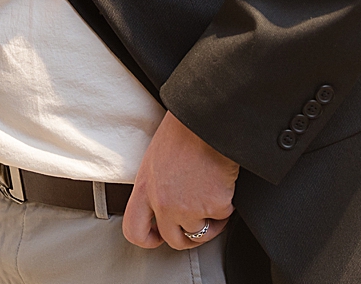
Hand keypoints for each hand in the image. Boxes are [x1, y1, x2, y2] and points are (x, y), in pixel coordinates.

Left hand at [123, 111, 238, 249]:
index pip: (134, 229)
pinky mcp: (214, 205)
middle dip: (189, 235)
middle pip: (174, 240)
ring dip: (210, 220)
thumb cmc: (184, 131)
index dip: (148, 238)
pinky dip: (227, 205)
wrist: (207, 119)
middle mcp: (162, 202)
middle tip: (199, 220)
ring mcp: (187, 207)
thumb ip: (155, 186)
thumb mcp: (155, 159)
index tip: (160, 236)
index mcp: (144, 187)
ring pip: (201, 232)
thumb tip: (163, 205)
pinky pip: (223, 218)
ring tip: (214, 195)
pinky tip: (223, 184)